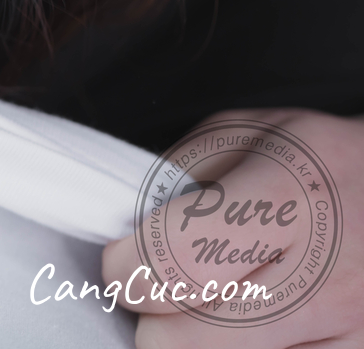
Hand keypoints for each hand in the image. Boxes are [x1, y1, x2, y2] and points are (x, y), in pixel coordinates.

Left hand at [103, 109, 363, 347]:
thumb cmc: (316, 163)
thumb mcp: (243, 135)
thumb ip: (175, 179)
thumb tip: (122, 230)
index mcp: (289, 197)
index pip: (177, 262)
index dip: (127, 268)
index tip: (122, 259)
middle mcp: (326, 272)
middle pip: (187, 339)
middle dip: (151, 317)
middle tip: (159, 290)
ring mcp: (352, 329)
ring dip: (192, 344)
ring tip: (205, 307)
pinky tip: (238, 330)